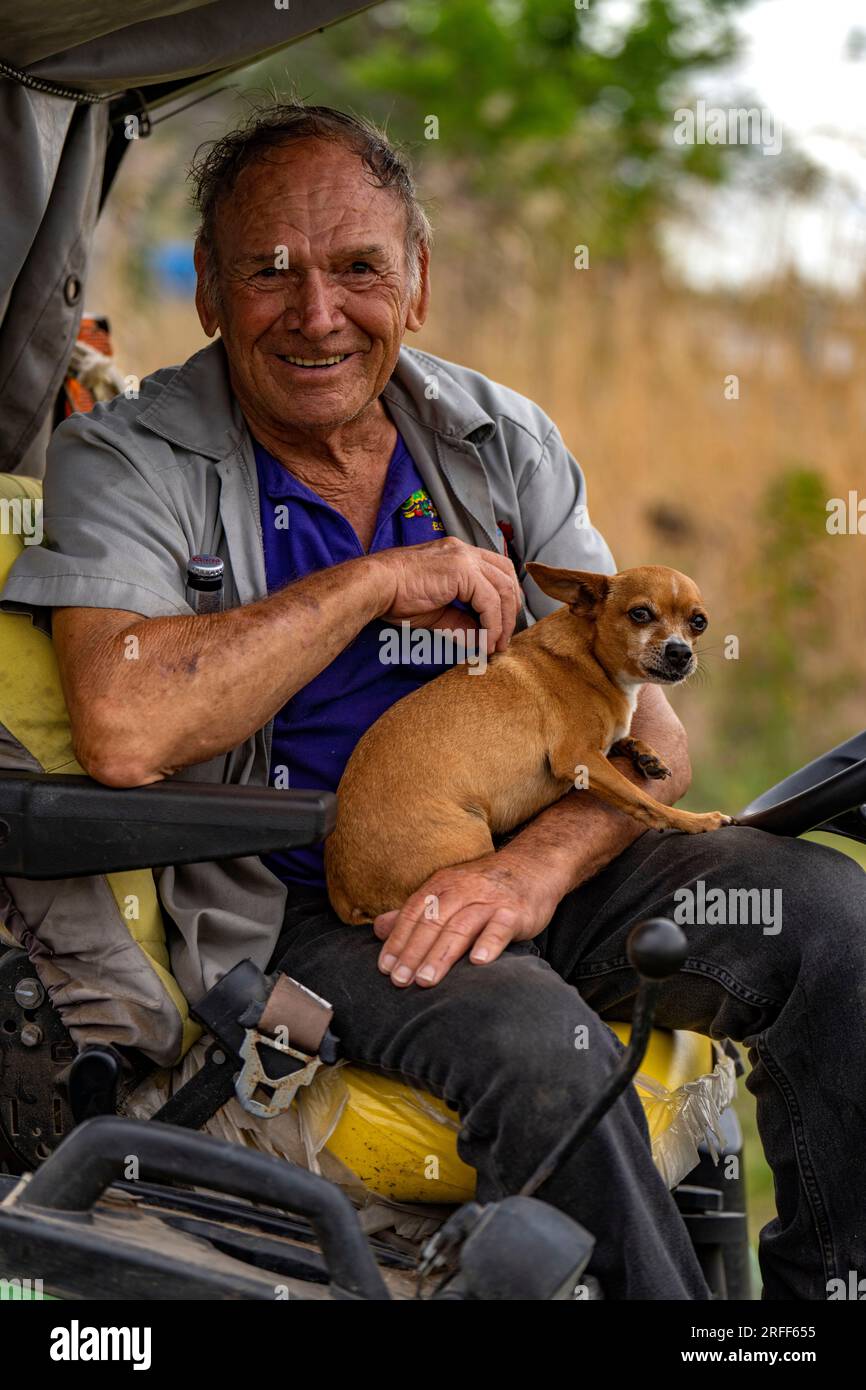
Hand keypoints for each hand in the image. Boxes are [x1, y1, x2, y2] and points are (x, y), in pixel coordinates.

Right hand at [367, 536, 522, 652]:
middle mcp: (464, 551)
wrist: (375, 586)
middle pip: (507, 576)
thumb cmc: (396, 597)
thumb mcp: (437, 614)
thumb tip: (480, 640)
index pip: (497, 571)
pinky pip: (489, 601)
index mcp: (458, 555)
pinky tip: (486, 642)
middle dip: (511, 609)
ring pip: (503, 589)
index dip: (505, 599)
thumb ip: (461, 623)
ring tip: (496, 645)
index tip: (502, 626)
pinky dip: (492, 624)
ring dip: (504, 621)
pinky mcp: (461, 570)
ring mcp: (464, 557)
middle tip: (505, 638)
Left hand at [373, 851, 559, 987]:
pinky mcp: (515, 911)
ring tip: (426, 980)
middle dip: (414, 953)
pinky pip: (500, 927)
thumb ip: (415, 913)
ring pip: (461, 927)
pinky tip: (478, 961)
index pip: (414, 914)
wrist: (533, 866)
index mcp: (442, 886)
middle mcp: (463, 890)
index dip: (398, 940)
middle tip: (400, 981)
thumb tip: (379, 929)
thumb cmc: (485, 888)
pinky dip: (489, 943)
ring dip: (441, 955)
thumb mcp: (447, 892)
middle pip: (433, 923)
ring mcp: (489, 901)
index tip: (384, 967)